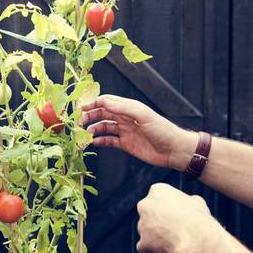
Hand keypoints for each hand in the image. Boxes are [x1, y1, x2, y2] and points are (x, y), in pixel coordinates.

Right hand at [81, 95, 197, 170]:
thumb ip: (123, 108)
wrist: (174, 150)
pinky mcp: (126, 144)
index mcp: (129, 108)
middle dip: (90, 117)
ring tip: (84, 135)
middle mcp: (125, 118)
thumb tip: (103, 102)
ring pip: (104, 127)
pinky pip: (109, 140)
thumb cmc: (162, 130)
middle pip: (102, 114)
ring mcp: (125, 131)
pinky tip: (94, 143)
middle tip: (79, 124)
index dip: (93, 103)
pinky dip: (100, 141)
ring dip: (93, 129)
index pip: (106, 101)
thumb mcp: (143, 115)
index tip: (81, 109)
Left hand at [136, 183, 220, 252]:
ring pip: (146, 230)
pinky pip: (145, 246)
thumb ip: (186, 201)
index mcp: (157, 191)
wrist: (195, 238)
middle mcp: (144, 205)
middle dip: (158, 220)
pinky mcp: (142, 242)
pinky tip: (167, 250)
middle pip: (149, 213)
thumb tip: (187, 204)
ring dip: (156, 235)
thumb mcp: (196, 202)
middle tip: (175, 228)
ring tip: (176, 240)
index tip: (180, 214)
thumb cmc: (198, 218)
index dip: (170, 207)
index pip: (159, 197)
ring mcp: (141, 225)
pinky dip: (153, 249)